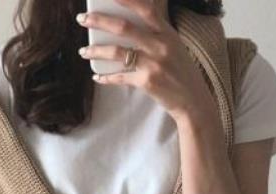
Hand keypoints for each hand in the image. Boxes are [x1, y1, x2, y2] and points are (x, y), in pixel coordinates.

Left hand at [75, 0, 215, 122]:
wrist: (193, 101)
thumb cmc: (180, 72)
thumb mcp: (174, 46)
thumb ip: (157, 32)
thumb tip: (129, 20)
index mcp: (167, 33)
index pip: (146, 8)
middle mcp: (160, 45)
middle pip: (124, 27)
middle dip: (99, 21)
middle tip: (82, 19)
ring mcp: (154, 64)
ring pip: (117, 52)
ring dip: (96, 51)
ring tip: (83, 51)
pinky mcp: (147, 82)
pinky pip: (120, 77)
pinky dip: (106, 77)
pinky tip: (96, 77)